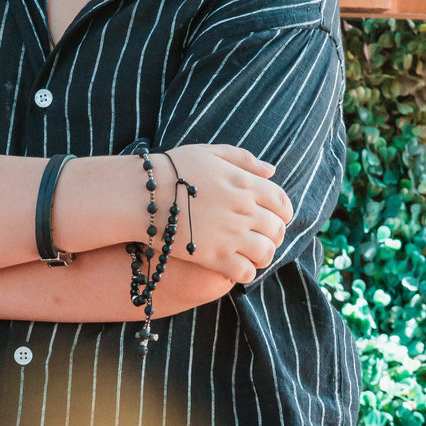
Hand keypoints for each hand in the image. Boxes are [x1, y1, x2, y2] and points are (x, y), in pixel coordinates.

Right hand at [157, 144, 293, 285]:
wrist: (142, 195)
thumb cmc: (173, 170)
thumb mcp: (210, 153)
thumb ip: (244, 159)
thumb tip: (272, 170)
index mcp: (245, 183)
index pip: (282, 202)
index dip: (283, 212)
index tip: (275, 216)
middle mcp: (243, 209)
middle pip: (277, 229)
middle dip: (274, 234)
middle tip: (261, 236)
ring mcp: (230, 235)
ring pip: (266, 253)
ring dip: (263, 254)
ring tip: (251, 253)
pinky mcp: (213, 257)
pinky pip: (245, 272)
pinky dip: (246, 272)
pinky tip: (235, 266)